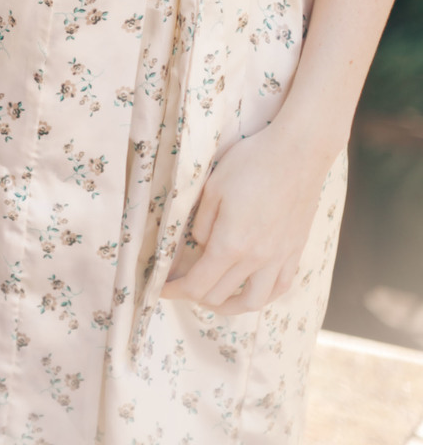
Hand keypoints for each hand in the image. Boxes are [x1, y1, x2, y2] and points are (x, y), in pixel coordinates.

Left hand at [163, 120, 336, 316]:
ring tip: (214, 299)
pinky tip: (252, 289)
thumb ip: (201, 222)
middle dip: (195, 295)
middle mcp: (256, 259)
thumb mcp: (213, 187)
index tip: (160, 289)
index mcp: (230, 244)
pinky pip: (279, 288)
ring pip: (253, 302)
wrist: (298, 153)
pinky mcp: (295, 252)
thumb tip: (199, 245)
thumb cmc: (252, 163)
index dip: (175, 290)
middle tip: (181, 285)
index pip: (198, 283)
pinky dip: (262, 296)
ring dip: (229, 306)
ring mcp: (279, 259)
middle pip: (220, 294)